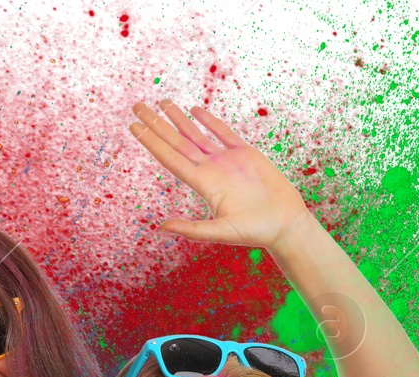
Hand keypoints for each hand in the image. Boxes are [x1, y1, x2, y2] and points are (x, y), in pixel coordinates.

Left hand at [128, 100, 310, 249]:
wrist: (285, 225)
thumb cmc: (255, 233)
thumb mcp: (221, 232)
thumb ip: (191, 229)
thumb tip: (160, 228)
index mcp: (203, 184)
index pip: (169, 158)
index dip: (151, 141)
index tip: (133, 126)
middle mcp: (210, 170)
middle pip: (176, 142)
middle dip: (156, 124)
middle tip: (137, 106)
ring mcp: (226, 160)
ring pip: (196, 134)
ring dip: (178, 118)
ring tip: (161, 102)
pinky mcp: (246, 153)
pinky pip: (223, 132)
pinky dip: (209, 120)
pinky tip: (194, 110)